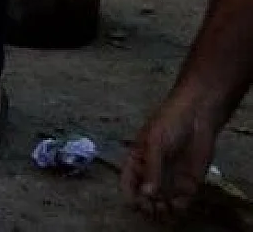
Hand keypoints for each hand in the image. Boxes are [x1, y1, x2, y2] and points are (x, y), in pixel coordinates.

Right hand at [123, 86, 221, 221]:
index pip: (128, 182)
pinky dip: (179, 208)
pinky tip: (178, 206)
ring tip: (165, 210)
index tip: (135, 204)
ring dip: (163, 210)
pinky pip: (182, 202)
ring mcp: (171, 179)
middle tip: (152, 209)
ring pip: (163, 202)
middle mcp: (152, 173)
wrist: (198, 117)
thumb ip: (152, 169)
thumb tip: (147, 194)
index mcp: (137, 161)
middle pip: (145, 197)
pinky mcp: (189, 184)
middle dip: (147, 206)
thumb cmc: (169, 122)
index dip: (129, 195)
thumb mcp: (155, 143)